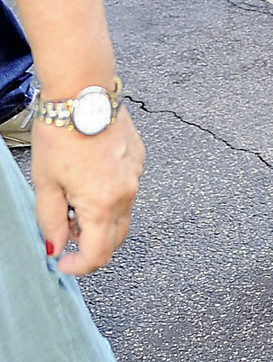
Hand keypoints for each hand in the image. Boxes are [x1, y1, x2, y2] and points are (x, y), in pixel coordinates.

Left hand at [32, 107, 144, 274]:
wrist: (83, 93)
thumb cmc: (60, 134)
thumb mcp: (45, 184)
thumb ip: (51, 222)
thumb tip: (56, 248)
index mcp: (102, 204)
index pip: (98, 255)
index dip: (78, 268)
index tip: (62, 264)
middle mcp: (126, 193)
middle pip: (115, 238)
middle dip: (90, 243)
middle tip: (65, 227)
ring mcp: (135, 174)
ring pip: (122, 213)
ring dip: (100, 217)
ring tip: (74, 194)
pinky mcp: (138, 158)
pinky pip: (127, 188)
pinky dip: (110, 193)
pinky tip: (89, 173)